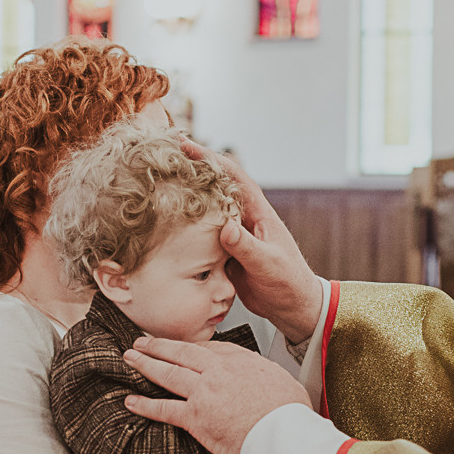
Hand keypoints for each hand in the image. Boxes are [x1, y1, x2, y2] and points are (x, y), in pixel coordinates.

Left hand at [122, 335, 308, 453]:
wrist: (284, 435)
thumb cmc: (289, 415)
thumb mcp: (286, 384)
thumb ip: (270, 379)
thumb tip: (272, 384)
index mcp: (241, 361)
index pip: (211, 349)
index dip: (192, 349)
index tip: (182, 348)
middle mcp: (219, 371)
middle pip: (182, 352)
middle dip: (159, 346)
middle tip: (143, 341)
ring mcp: (204, 392)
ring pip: (167, 372)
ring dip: (145, 364)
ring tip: (131, 357)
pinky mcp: (195, 417)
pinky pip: (164, 408)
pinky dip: (144, 405)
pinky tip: (131, 401)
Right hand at [181, 139, 322, 343]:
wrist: (293, 307)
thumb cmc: (289, 282)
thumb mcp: (268, 264)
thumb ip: (247, 247)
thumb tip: (226, 229)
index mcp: (259, 212)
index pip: (233, 175)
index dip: (210, 158)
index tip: (185, 146)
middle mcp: (244, 218)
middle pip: (216, 185)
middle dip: (193, 170)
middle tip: (164, 159)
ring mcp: (234, 235)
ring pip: (207, 208)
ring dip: (187, 196)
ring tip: (160, 185)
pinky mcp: (226, 252)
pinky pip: (203, 233)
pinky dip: (187, 225)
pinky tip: (168, 223)